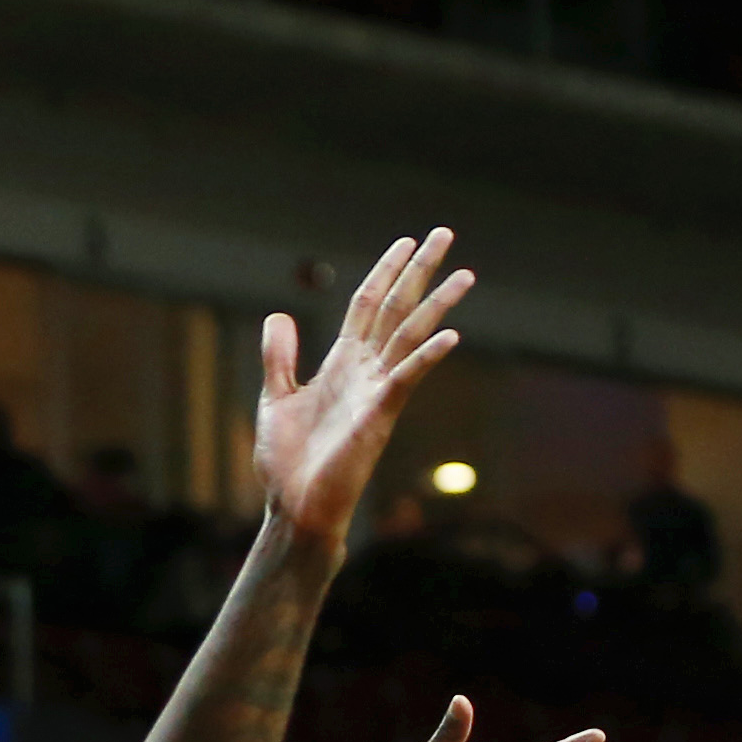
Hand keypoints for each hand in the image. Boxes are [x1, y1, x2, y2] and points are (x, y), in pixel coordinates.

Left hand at [252, 230, 470, 543]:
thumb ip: (280, 357)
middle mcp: (365, 371)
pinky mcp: (378, 417)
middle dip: (419, 272)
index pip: (367, 306)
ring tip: (465, 273)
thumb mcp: (275, 398)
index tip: (405, 243)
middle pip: (396, 309)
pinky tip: (450, 334)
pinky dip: (426, 356)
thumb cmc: (289, 462)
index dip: (384, 272)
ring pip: (410, 336)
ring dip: (437, 304)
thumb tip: (280, 315)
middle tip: (445, 233)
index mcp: (342, 364)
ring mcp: (376, 392)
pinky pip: (406, 379)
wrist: (295, 508)